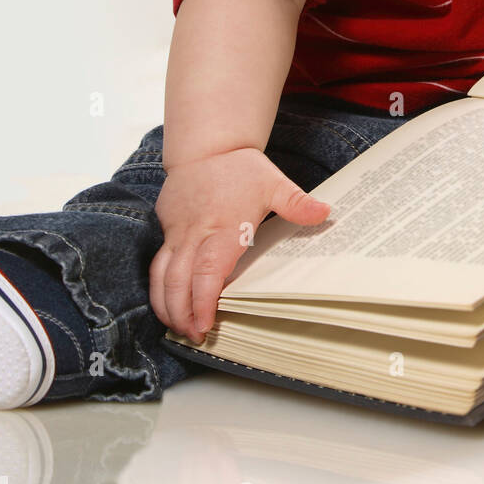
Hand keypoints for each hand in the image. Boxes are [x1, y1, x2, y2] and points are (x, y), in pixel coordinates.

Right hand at [149, 147, 330, 342]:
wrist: (207, 146)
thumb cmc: (241, 169)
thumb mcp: (274, 183)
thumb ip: (297, 203)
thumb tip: (327, 213)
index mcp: (223, 227)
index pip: (208, 270)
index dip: (203, 300)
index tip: (206, 323)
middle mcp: (196, 234)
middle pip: (179, 280)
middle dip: (182, 313)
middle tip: (194, 336)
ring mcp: (177, 233)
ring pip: (162, 276)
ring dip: (166, 305)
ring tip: (178, 329)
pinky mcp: (166, 230)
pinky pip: (157, 265)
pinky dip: (158, 289)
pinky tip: (167, 306)